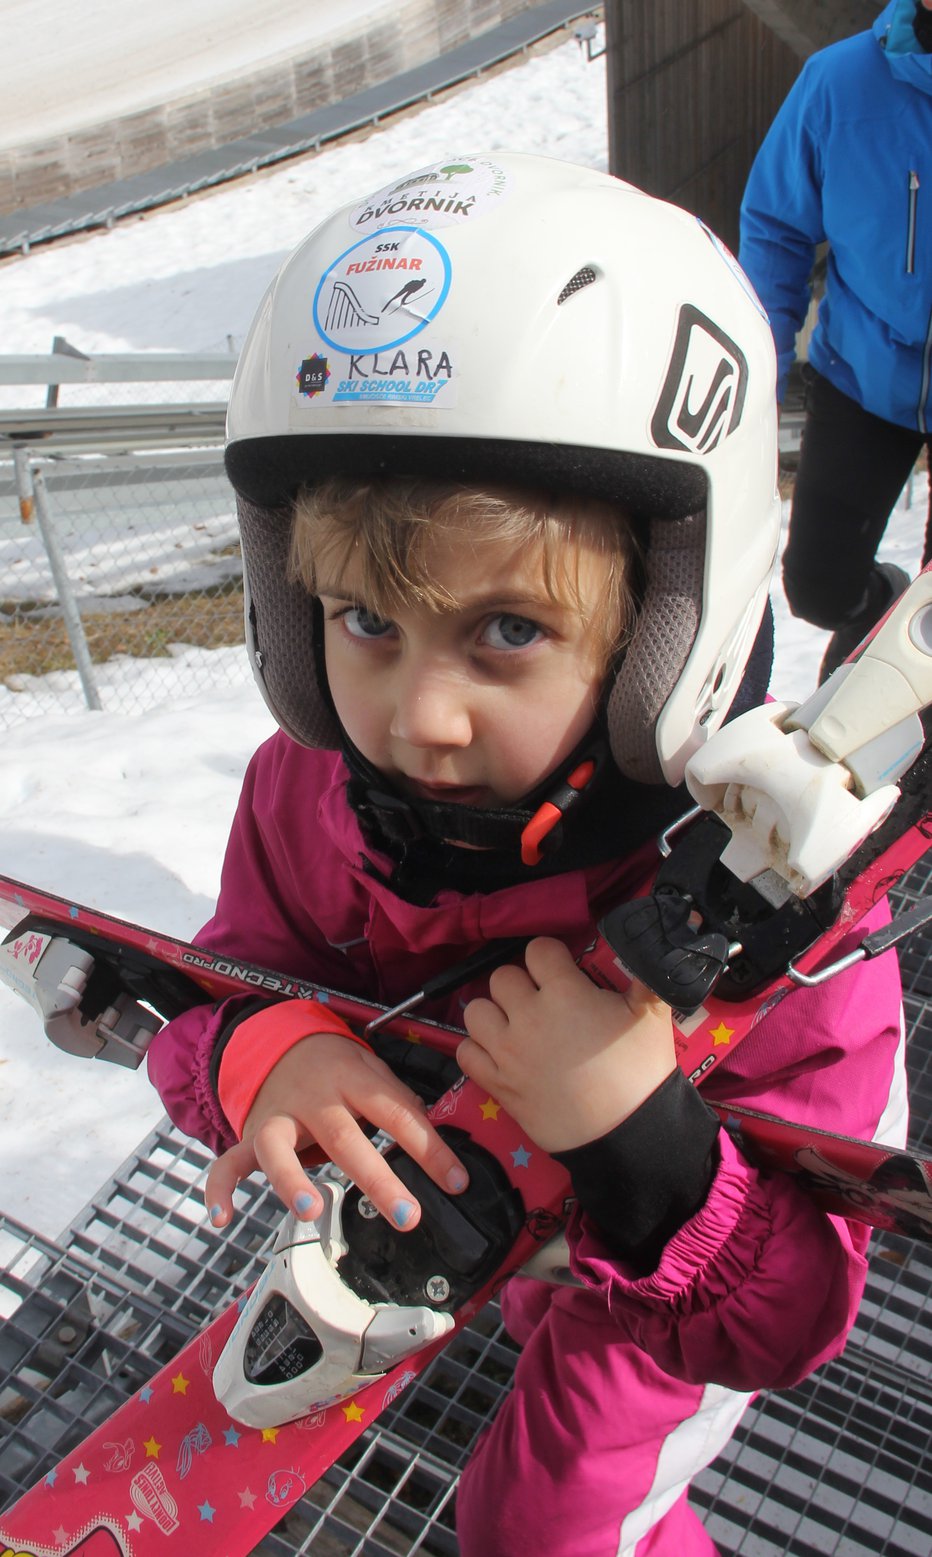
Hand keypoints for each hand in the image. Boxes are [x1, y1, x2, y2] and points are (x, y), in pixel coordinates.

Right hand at [204, 1031, 467, 1230]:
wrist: (279, 1038)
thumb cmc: (336, 1064)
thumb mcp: (373, 1069)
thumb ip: (398, 1103)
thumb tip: (434, 1143)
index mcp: (354, 1079)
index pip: (398, 1113)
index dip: (430, 1148)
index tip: (456, 1182)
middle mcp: (315, 1098)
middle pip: (346, 1138)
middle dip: (376, 1179)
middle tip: (406, 1215)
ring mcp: (279, 1116)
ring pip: (279, 1147)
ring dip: (292, 1180)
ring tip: (311, 1210)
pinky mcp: (251, 1134)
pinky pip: (229, 1162)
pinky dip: (219, 1189)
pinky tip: (221, 1219)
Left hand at [457, 937, 674, 1151]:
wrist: (628, 1133)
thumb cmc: (639, 1072)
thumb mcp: (652, 1015)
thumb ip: (645, 975)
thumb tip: (650, 948)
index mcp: (564, 993)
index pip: (537, 949)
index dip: (550, 956)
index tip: (560, 969)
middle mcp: (527, 1017)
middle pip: (501, 976)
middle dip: (520, 983)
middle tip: (540, 999)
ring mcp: (508, 1052)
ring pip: (476, 1011)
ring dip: (493, 1012)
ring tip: (515, 1023)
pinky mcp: (498, 1084)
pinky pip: (465, 1053)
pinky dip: (477, 1049)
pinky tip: (499, 1052)